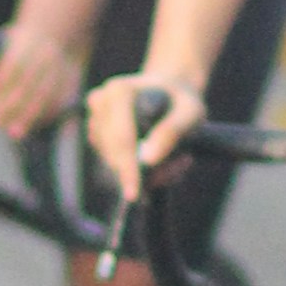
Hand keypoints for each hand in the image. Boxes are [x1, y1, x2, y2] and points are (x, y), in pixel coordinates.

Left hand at [0, 20, 86, 141]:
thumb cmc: (8, 48)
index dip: (1, 87)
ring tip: (14, 133)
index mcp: (24, 42)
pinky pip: (61, 101)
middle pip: (31, 82)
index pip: (13, 66)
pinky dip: (46, 116)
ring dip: (30, 116)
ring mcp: (63, 67)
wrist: (51, 36)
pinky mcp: (73, 81)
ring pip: (48, 94)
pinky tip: (31, 126)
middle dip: (13, 106)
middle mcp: (46, 53)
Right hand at [84, 73, 190, 196]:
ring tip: (179, 157)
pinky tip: (160, 156)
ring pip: (112, 162)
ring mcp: (95, 119)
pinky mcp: (95, 134)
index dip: (127, 168)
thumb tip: (148, 161)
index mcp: (120, 91)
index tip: (134, 194)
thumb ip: (171, 133)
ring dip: (146, 172)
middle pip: (113, 154)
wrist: (171, 91)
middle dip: (142, 173)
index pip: (121, 138)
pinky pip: (112, 162)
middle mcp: (101, 102)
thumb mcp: (190, 113)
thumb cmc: (183, 101)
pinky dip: (138, 169)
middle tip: (183, 164)